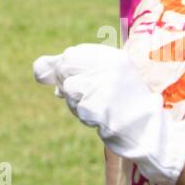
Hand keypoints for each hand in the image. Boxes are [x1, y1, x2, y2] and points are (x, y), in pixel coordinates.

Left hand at [33, 44, 184, 184]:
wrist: (148, 131)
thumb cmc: (125, 102)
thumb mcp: (106, 76)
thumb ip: (73, 68)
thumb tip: (37, 68)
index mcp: (114, 57)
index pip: (73, 53)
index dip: (65, 69)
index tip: (73, 80)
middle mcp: (110, 68)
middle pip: (66, 68)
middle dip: (67, 83)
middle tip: (85, 95)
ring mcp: (104, 87)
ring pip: (68, 88)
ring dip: (75, 101)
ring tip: (97, 106)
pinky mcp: (99, 108)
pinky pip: (76, 107)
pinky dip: (82, 114)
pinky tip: (100, 117)